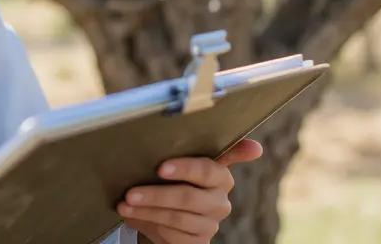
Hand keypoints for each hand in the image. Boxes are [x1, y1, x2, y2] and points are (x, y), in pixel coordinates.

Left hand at [116, 139, 263, 243]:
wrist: (176, 216)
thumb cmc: (179, 180)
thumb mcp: (187, 162)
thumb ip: (210, 146)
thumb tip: (256, 149)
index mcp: (221, 176)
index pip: (206, 170)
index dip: (184, 169)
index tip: (161, 168)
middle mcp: (220, 202)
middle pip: (188, 198)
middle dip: (156, 194)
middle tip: (130, 192)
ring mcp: (210, 225)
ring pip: (177, 218)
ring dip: (147, 211)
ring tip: (124, 205)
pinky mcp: (198, 242)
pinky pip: (173, 236)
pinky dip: (148, 225)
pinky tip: (132, 217)